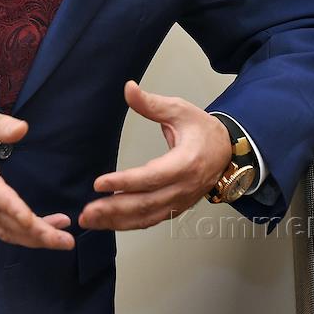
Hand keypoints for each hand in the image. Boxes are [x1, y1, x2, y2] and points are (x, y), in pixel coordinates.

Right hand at [0, 104, 74, 249]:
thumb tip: (22, 129)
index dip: (11, 208)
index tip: (31, 220)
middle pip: (4, 220)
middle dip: (35, 233)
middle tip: (65, 240)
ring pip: (6, 230)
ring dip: (34, 238)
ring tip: (63, 238)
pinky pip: (6, 227)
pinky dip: (27, 233)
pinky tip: (49, 229)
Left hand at [79, 80, 232, 230]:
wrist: (226, 151)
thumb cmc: (203, 130)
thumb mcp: (179, 110)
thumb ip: (151, 103)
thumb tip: (128, 88)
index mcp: (186, 162)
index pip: (151, 177)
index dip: (125, 182)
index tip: (99, 184)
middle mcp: (184, 187)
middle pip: (146, 203)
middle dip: (114, 209)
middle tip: (87, 211)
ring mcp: (181, 201)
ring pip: (147, 217)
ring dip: (117, 221)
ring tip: (90, 220)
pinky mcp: (176, 208)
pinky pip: (151, 220)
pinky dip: (129, 224)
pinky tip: (109, 223)